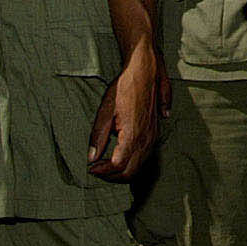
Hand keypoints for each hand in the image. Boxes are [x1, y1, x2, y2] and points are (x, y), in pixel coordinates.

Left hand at [87, 42, 160, 179]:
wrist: (144, 69)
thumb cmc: (124, 86)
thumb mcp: (105, 110)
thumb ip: (98, 136)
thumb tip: (91, 157)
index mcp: (133, 135)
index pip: (117, 166)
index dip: (102, 171)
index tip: (91, 168)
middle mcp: (146, 138)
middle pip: (130, 172)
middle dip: (112, 177)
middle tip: (97, 170)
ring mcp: (153, 136)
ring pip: (139, 166)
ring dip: (122, 171)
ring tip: (106, 165)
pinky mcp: (155, 131)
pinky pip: (145, 156)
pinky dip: (132, 163)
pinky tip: (121, 155)